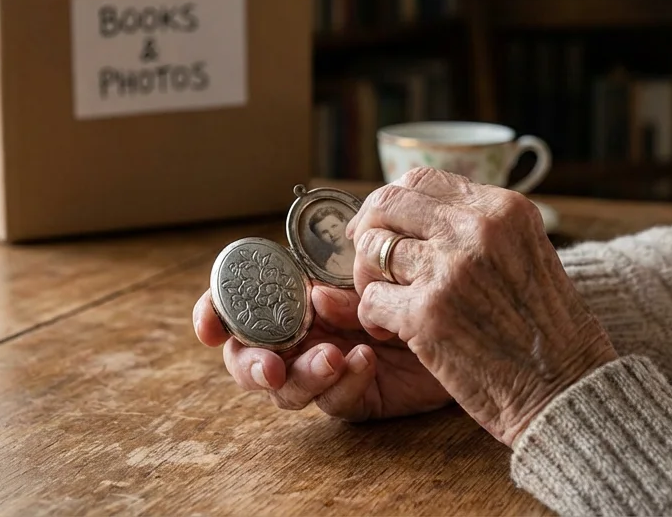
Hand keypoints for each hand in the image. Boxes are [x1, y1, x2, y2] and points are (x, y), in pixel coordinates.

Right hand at [192, 282, 451, 420]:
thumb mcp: (372, 271)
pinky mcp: (353, 396)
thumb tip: (313, 295)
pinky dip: (345, 382)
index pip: (236, 303)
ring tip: (334, 357)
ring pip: (285, 389)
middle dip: (250, 365)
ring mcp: (320, 369)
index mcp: (291, 295)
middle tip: (272, 367)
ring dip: (303, 375)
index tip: (209, 328)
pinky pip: (335, 401)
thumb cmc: (411, 280)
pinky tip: (366, 360)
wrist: (462, 313)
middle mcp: (297, 335)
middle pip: (246, 358)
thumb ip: (338, 282)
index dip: (213, 313)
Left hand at [346, 167, 617, 446]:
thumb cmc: (547, 328)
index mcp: (502, 208)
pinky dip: (373, 318)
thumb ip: (481, 226)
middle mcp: (476, 228)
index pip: (420, 178)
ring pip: (372, 249)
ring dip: (370, 280)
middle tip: (371, 265)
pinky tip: (391, 332)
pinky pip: (370, 300)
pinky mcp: (426, 313)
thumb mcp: (528, 252)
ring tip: (387, 304)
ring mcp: (449, 269)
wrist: (567, 387)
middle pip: (387, 204)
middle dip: (368, 232)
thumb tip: (420, 209)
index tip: (380, 225)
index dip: (390, 202)